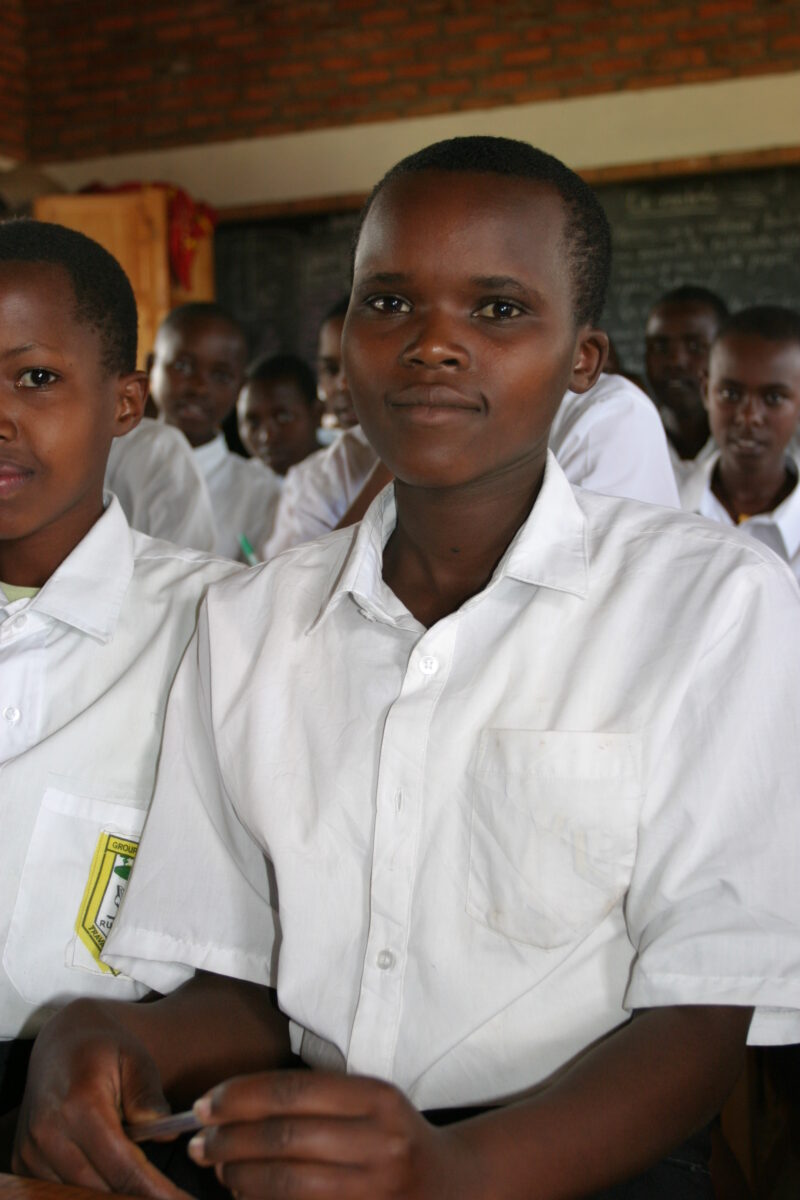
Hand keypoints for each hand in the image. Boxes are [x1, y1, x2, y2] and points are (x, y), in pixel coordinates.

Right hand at [13, 1000, 185, 1198]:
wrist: (61, 1041)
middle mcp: (49, 1132)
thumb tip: (167, 1136)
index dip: (154, 1192)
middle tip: (169, 1199)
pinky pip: (57, 1191)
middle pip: (100, 1190)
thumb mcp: (136, 1058)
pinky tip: (113, 1185)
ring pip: (78, 1195)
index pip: (123, 1167)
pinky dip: (87, 1192)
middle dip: (137, 1198)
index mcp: (80, 1105)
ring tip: (145, 1188)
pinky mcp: (23, 1161)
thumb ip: (148, 1096)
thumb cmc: (104, 1049)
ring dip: (112, 1196)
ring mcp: (31, 1150)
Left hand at [187, 1070, 488, 1199]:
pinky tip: (244, 1193)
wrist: (450, 1186)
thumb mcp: (371, 1099)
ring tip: (216, 1167)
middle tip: (198, 1141)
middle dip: (229, 1140)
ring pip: (286, 1185)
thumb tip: (236, 1102)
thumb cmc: (394, 1135)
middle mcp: (379, 1144)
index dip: (239, 1098)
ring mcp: (373, 1190)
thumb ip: (317, 1096)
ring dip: (238, 1176)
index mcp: (377, 1099)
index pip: (292, 1092)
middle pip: (284, 1140)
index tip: (205, 1104)